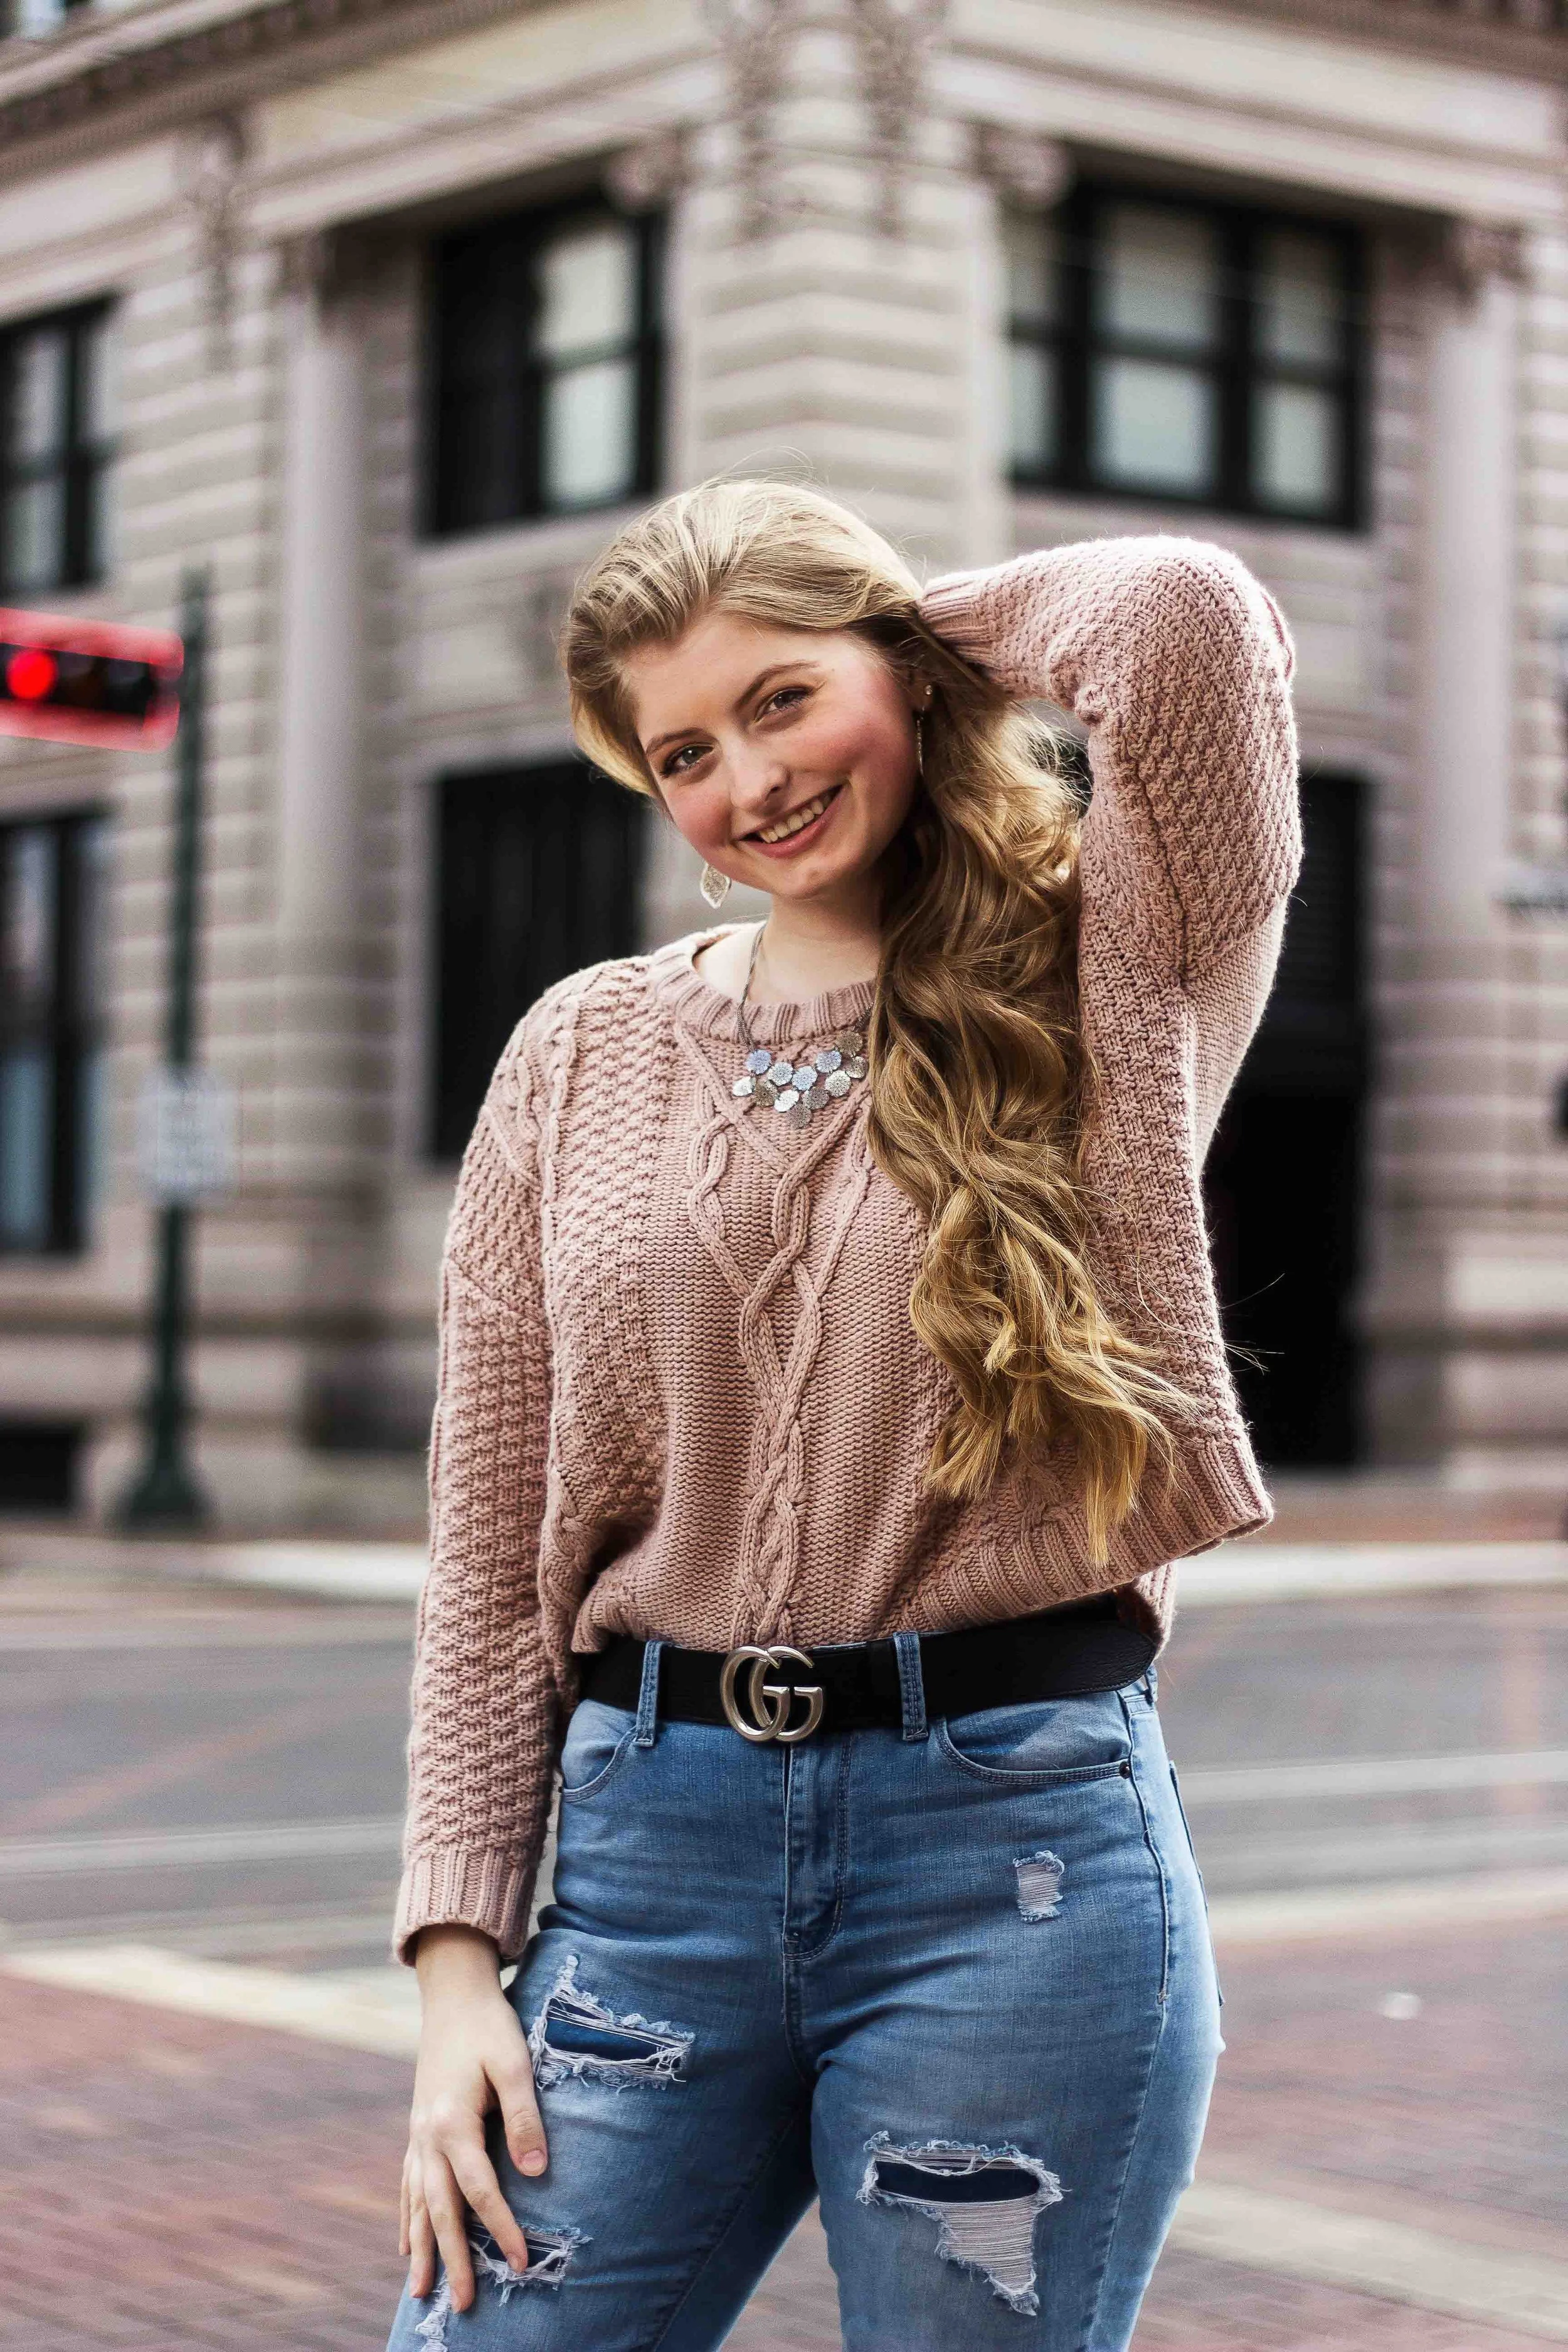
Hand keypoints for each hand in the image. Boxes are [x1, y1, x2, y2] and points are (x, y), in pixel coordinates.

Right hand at [400, 1925, 546, 2313]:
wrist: (453, 1994)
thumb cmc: (489, 2026)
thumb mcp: (514, 2063)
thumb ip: (524, 2117)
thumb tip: (537, 2172)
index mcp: (453, 2123)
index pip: (480, 2190)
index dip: (502, 2228)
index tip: (522, 2262)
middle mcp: (428, 2137)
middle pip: (440, 2210)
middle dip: (453, 2258)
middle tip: (463, 2305)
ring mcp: (417, 2135)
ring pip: (417, 2204)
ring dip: (422, 2249)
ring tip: (422, 2293)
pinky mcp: (417, 2129)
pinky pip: (408, 2185)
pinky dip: (406, 2218)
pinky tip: (405, 2244)